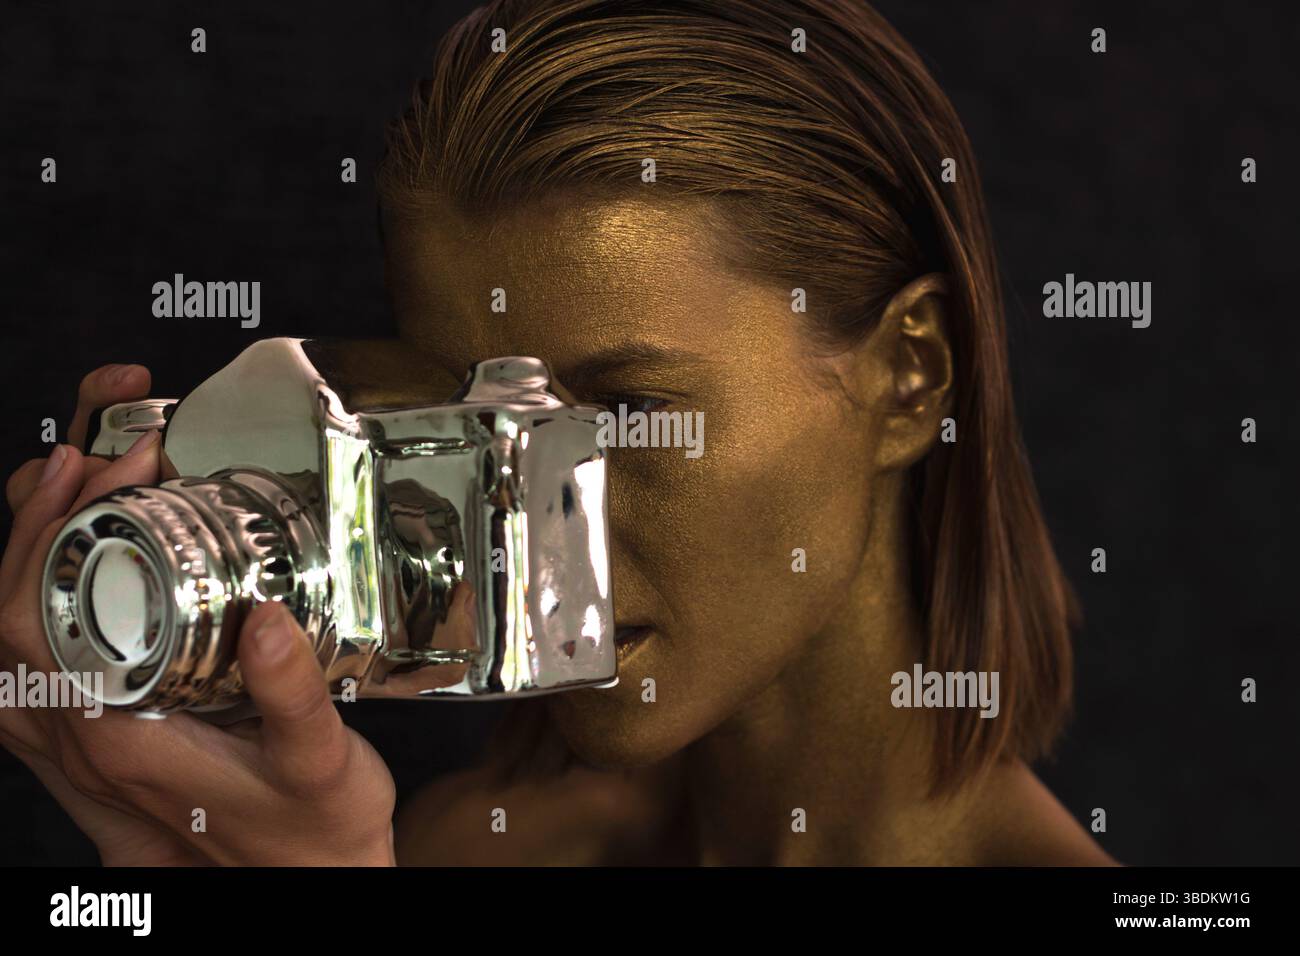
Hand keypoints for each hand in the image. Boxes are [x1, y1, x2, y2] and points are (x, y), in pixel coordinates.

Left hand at [0, 364, 396, 864]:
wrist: (306, 888)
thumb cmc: (313, 835)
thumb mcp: (320, 764)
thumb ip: (290, 696)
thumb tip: (268, 617)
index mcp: (116, 737)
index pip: (29, 617)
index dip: (51, 528)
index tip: (111, 466)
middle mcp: (81, 741)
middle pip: (4, 615)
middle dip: (40, 518)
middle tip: (99, 457)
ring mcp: (82, 748)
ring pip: (7, 642)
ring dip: (33, 557)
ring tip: (81, 494)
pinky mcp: (100, 748)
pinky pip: (31, 671)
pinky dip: (38, 607)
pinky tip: (78, 579)